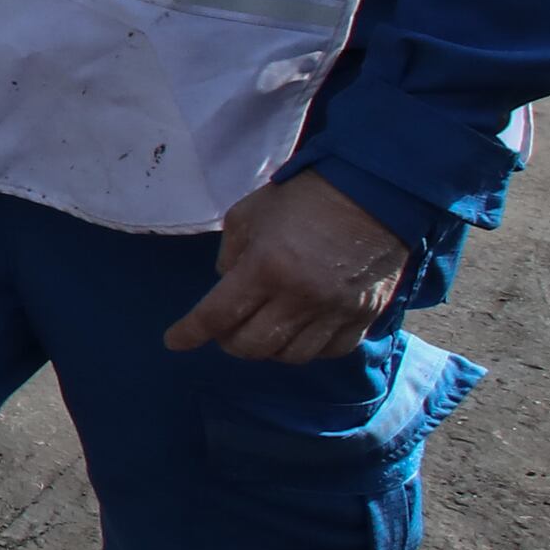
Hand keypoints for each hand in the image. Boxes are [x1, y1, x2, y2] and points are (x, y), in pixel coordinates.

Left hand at [162, 171, 412, 363]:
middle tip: (226, 327)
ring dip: (268, 348)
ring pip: (289, 356)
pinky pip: (329, 352)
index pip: (217, 315)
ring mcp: (334, 311)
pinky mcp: (363, 317)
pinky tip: (300, 331)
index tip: (175, 341)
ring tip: (263, 328)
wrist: (374, 193)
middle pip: (251, 346)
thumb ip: (230, 255)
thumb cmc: (304, 198)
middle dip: (229, 341)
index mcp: (265, 268)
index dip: (190, 333)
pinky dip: (308, 348)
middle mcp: (299, 297)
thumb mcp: (249, 215)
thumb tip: (225, 285)